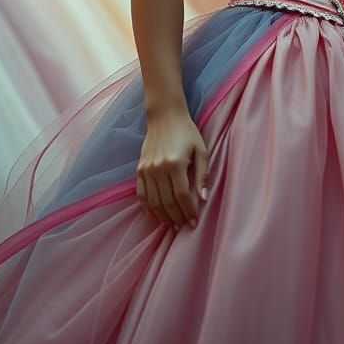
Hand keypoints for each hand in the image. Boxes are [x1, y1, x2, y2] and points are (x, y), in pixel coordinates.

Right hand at [137, 106, 208, 230]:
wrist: (165, 117)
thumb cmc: (187, 132)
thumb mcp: (201, 150)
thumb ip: (202, 175)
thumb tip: (204, 199)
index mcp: (175, 163)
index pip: (181, 196)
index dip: (188, 212)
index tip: (194, 222)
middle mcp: (158, 168)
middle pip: (167, 202)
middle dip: (176, 218)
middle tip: (184, 227)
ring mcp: (146, 169)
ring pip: (153, 202)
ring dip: (163, 216)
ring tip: (172, 224)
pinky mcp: (139, 169)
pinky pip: (141, 195)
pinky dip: (148, 207)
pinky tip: (157, 214)